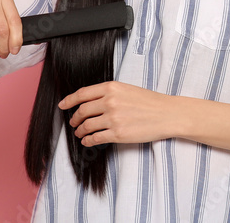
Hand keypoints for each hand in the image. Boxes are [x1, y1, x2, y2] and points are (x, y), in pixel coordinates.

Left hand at [58, 81, 175, 146]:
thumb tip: (90, 102)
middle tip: (74, 123)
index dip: (69, 100)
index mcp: (112, 88)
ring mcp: (113, 118)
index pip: (82, 93)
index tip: (63, 105)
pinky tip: (88, 141)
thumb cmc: (149, 102)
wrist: (166, 114)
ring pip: (86, 126)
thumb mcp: (127, 89)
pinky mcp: (117, 134)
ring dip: (80, 131)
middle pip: (82, 111)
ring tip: (81, 133)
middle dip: (75, 118)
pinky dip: (88, 141)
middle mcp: (110, 101)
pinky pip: (95, 138)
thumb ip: (109, 93)